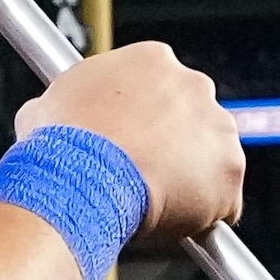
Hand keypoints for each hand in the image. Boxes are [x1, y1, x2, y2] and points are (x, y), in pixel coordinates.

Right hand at [17, 43, 247, 243]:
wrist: (81, 177)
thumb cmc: (63, 141)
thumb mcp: (48, 105)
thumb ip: (69, 104)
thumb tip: (50, 114)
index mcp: (153, 61)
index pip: (159, 87)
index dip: (144, 119)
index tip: (132, 138)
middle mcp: (194, 85)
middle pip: (192, 118)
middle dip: (173, 144)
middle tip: (142, 169)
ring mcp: (218, 128)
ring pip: (212, 157)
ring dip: (191, 177)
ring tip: (153, 198)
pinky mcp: (231, 170)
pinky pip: (224, 199)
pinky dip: (204, 213)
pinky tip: (171, 219)